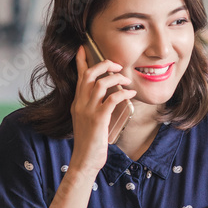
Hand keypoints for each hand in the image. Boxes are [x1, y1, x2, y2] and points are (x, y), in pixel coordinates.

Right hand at [69, 46, 135, 174]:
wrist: (84, 160)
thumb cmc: (89, 142)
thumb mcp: (86, 120)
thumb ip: (91, 106)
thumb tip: (106, 95)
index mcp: (77, 102)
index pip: (78, 76)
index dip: (81, 60)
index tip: (84, 47)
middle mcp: (80, 104)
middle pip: (89, 75)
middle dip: (104, 65)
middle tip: (116, 65)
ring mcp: (88, 111)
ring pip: (100, 84)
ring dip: (115, 79)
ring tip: (126, 81)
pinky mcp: (98, 119)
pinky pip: (111, 99)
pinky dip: (123, 93)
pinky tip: (130, 94)